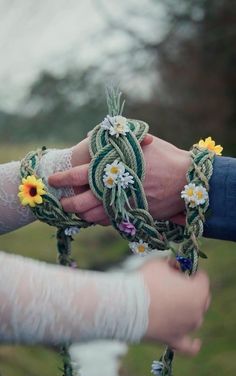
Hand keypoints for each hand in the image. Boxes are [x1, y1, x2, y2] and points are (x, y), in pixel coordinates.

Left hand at [49, 134, 188, 224]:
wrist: (187, 180)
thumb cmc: (165, 157)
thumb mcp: (140, 142)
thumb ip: (116, 139)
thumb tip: (92, 135)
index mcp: (113, 168)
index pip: (79, 175)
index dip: (63, 179)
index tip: (53, 179)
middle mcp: (115, 189)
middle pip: (82, 202)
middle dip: (69, 203)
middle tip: (64, 202)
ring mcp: (124, 204)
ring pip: (93, 215)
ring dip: (82, 214)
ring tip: (77, 210)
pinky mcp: (132, 215)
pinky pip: (109, 221)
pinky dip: (100, 220)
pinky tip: (96, 215)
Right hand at [141, 259, 209, 354]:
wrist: (126, 306)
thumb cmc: (144, 281)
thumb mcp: (160, 264)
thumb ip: (172, 265)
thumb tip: (174, 266)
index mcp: (197, 291)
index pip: (201, 279)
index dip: (189, 273)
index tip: (177, 269)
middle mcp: (197, 311)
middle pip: (201, 299)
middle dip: (191, 291)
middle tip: (173, 285)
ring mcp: (186, 327)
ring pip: (194, 318)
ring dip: (187, 310)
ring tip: (169, 303)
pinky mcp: (173, 340)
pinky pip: (189, 347)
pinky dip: (193, 345)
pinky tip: (196, 342)